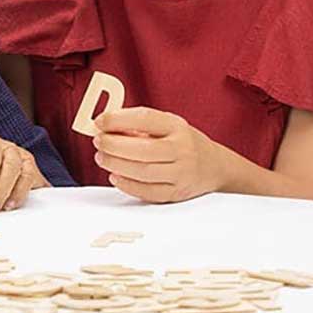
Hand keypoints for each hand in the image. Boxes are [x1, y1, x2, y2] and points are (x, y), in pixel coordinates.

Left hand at [92, 107, 224, 202]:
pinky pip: (148, 192)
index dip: (118, 119)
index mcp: (177, 126)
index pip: (145, 119)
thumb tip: (106, 126)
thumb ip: (138, 125)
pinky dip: (128, 185)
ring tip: (102, 158)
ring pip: (143, 172)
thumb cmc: (183, 142)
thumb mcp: (167, 125)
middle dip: (114, 145)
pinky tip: (115, 176)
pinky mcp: (177, 193)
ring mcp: (181, 173)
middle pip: (143, 149)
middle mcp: (182, 149)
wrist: (214, 166)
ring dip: (116, 164)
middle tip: (98, 142)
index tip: (100, 121)